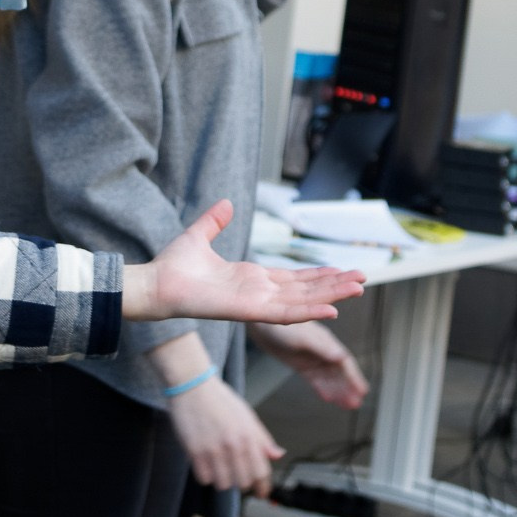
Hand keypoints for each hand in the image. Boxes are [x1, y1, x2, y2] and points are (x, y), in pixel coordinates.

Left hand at [120, 202, 362, 323]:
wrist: (155, 284)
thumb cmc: (173, 267)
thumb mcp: (199, 236)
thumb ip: (215, 221)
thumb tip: (227, 203)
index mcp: (250, 278)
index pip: (292, 278)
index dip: (317, 275)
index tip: (340, 271)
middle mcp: (257, 293)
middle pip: (305, 290)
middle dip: (333, 285)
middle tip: (361, 280)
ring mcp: (255, 304)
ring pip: (302, 301)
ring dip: (330, 296)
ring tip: (357, 289)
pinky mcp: (248, 311)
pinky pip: (284, 313)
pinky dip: (309, 310)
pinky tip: (331, 309)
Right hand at [167, 379, 283, 496]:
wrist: (192, 385)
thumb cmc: (219, 399)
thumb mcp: (247, 415)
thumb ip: (262, 439)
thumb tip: (277, 455)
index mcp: (249, 435)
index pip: (262, 472)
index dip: (263, 486)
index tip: (261, 492)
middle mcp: (233, 445)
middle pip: (243, 482)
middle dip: (241, 480)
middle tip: (235, 471)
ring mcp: (214, 450)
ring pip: (223, 484)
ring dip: (222, 479)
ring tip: (218, 465)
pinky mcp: (195, 452)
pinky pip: (204, 479)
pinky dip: (205, 475)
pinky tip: (205, 462)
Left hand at [249, 320, 369, 408]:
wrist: (260, 323)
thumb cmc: (280, 325)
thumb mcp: (303, 337)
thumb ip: (322, 347)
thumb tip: (341, 357)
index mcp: (325, 341)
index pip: (344, 362)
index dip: (354, 376)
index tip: (362, 390)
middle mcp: (321, 350)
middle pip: (338, 372)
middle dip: (348, 387)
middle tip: (356, 403)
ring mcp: (311, 358)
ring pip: (328, 377)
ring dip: (338, 390)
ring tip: (346, 405)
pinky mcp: (300, 364)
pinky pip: (315, 379)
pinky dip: (322, 388)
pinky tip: (328, 397)